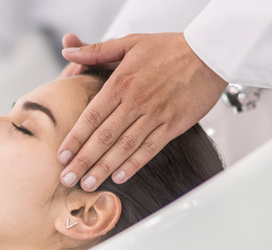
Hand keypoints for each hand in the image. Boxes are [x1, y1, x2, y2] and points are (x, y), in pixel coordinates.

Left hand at [57, 32, 226, 190]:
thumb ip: (96, 51)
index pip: (91, 116)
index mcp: (121, 83)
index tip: (61, 155)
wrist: (210, 53)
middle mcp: (136, 102)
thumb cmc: (169, 48)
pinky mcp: (173, 125)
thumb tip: (67, 51)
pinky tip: (119, 177)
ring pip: (124, 147)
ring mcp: (155, 116)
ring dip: (104, 168)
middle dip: (83, 161)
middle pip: (103, 137)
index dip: (75, 138)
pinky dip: (134, 165)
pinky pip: (150, 149)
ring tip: (87, 184)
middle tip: (66, 178)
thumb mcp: (129, 43)